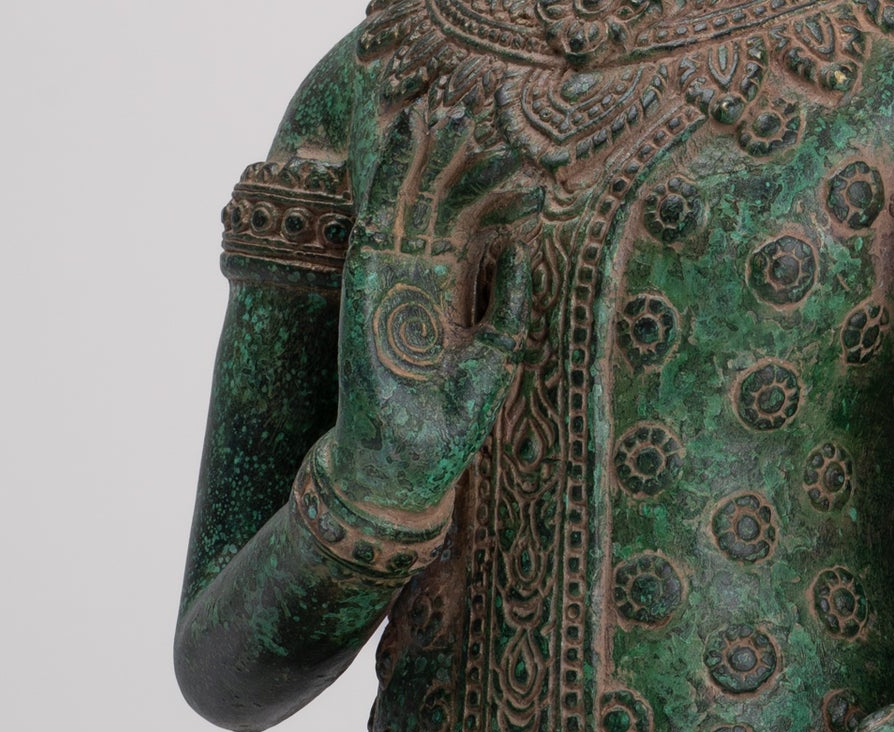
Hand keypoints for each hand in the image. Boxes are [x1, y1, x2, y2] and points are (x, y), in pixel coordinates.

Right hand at [326, 102, 540, 517]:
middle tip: (487, 114)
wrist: (407, 462)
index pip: (470, 228)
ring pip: (409, 196)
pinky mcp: (365, 279)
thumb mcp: (497, 352)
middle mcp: (418, 278)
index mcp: (449, 294)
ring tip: (451, 107)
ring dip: (427, 151)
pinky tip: (408, 132)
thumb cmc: (450, 421)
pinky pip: (378, 213)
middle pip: (439, 201)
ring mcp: (390, 275)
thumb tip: (524, 246)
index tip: (528, 173)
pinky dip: (392, 171)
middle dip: (460, 160)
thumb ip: (510, 301)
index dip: (493, 195)